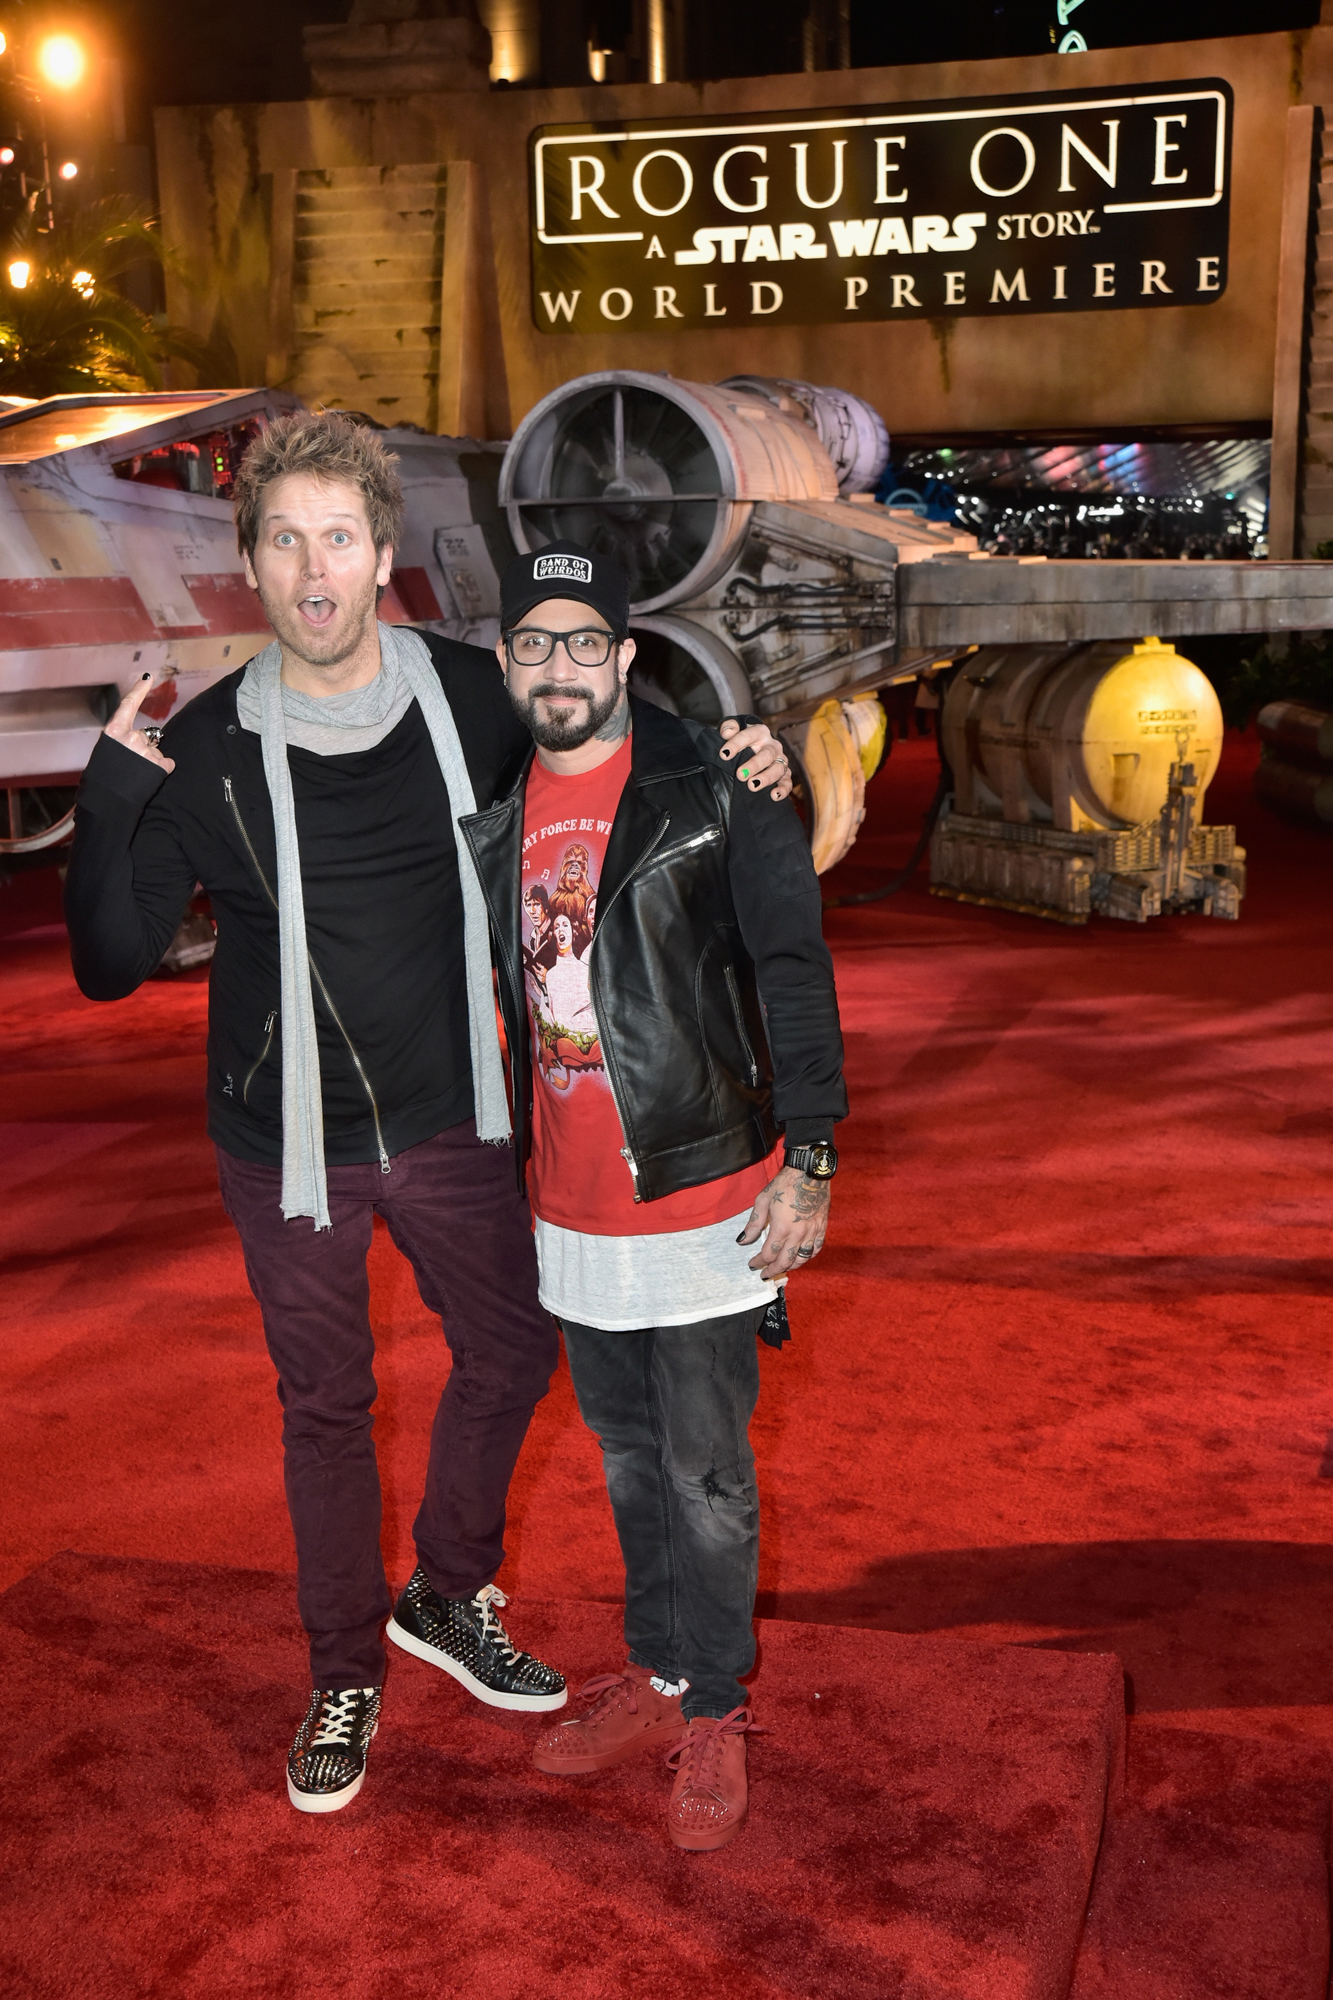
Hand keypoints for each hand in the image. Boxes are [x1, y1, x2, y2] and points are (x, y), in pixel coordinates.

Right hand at [104, 673, 175, 773]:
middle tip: (129, 766)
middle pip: (146, 736)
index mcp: (114, 731)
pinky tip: (147, 779)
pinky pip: (166, 763)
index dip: (139, 690)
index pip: (129, 704)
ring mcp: (146, 750)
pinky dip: (160, 770)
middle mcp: (131, 736)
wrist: (107, 800)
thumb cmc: (102, 778)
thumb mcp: (107, 753)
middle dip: (142, 748)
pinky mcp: (159, 763)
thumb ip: (122, 742)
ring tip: (136, 775)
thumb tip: (142, 740)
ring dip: (150, 762)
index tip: (148, 676)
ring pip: (155, 751)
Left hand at [718, 717, 791, 800]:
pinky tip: (774, 796)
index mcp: (760, 732)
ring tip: (752, 786)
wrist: (756, 747)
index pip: (749, 735)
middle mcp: (773, 746)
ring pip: (777, 769)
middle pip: (767, 754)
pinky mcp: (785, 774)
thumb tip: (727, 733)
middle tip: (740, 774)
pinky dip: (783, 789)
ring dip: (766, 778)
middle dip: (754, 765)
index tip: (724, 754)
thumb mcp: (734, 730)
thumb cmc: (742, 740)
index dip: (736, 744)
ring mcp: (780, 760)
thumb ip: (728, 727)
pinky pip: (787, 782)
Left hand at [737, 1164, 828, 1280]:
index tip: (752, 1264)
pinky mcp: (822, 1228)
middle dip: (773, 1270)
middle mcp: (798, 1233)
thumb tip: (742, 1241)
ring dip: (790, 1266)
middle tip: (764, 1274)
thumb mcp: (763, 1201)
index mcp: (781, 1227)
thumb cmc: (785, 1184)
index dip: (758, 1262)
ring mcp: (812, 1232)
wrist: (809, 1172)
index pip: (768, 1254)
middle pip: (785, 1261)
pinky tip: (800, 1257)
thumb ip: (754, 1224)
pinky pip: (816, 1249)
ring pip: (802, 1259)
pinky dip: (807, 1257)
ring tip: (781, 1267)